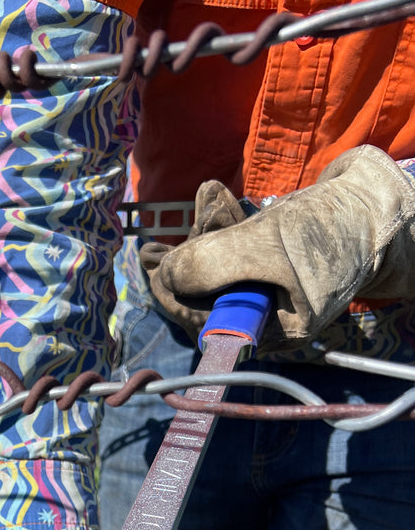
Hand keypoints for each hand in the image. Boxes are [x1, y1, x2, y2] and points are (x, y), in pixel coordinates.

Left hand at [142, 146, 414, 348]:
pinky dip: (218, 225)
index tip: (151, 260)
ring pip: (211, 271)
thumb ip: (209, 263)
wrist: (378, 205)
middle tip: (194, 214)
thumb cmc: (329, 230)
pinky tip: (215, 197)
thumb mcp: (265, 246)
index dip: (172, 293)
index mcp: (266, 333)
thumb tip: (160, 275)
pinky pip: (228, 253)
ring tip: (212, 197)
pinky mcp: (265, 266)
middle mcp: (261, 320)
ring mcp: (263, 294)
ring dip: (204, 232)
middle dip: (191, 254)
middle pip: (202, 296)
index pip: (200, 323)